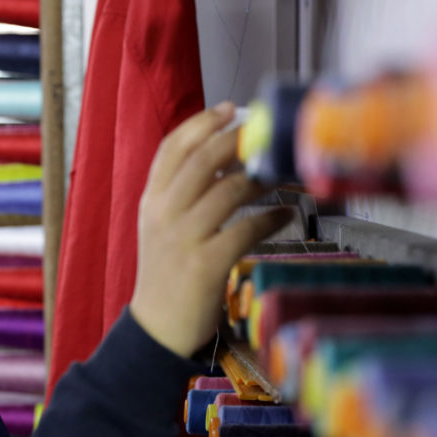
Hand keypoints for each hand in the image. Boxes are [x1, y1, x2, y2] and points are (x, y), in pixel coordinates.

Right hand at [129, 102, 292, 357]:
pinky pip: (245, 229)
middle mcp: (163, 213)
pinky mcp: (205, 265)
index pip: (172, 148)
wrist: (157, 328)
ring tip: (282, 174)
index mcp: (151, 201)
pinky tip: (285, 214)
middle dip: (237, 139)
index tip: (230, 109)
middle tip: (264, 131)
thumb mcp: (162, 228)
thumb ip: (182, 195)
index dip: (202, 123)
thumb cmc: (166, 275)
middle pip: (202, 160)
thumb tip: (223, 160)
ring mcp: (183, 239)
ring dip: (261, 177)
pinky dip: (271, 218)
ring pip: (228, 190)